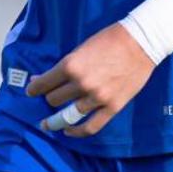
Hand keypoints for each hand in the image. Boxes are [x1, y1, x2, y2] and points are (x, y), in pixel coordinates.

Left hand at [25, 22, 155, 137]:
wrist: (141, 42)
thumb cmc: (110, 39)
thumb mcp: (82, 47)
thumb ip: (66, 64)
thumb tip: (43, 77)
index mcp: (71, 65)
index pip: (44, 84)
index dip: (34, 88)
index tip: (31, 90)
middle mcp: (81, 83)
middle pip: (54, 100)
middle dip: (49, 99)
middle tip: (48, 99)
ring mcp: (97, 97)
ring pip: (68, 115)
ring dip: (57, 120)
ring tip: (49, 124)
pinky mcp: (112, 107)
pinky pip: (90, 126)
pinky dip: (77, 132)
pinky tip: (69, 132)